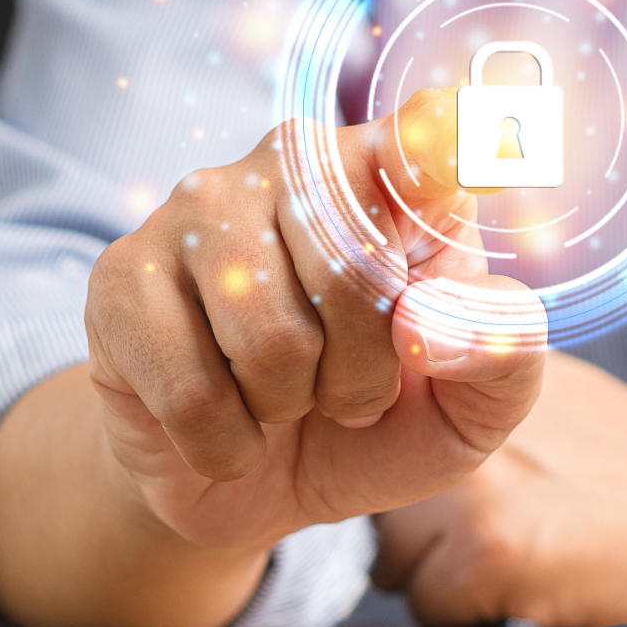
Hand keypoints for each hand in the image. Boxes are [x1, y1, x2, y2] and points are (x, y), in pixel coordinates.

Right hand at [84, 89, 546, 554]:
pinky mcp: (122, 276)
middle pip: (354, 274)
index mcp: (399, 178)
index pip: (423, 141)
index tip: (452, 145)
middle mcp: (296, 163)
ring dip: (291, 405)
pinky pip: (191, 390)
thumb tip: (426, 323)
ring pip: (269, 336)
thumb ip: (504, 353)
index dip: (435, 150)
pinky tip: (227, 424)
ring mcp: (199, 208)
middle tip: (353, 391)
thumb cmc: (388, 421)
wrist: (269, 486)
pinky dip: (227, 443)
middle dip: (366, 375)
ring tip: (287, 398)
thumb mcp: (477, 406)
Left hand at [372, 353, 626, 626]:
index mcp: (486, 370)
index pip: (392, 434)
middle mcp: (466, 410)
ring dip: (444, 575)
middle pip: (386, 502)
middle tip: (517, 534)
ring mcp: (475, 481)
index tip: (481, 500)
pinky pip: (431, 609)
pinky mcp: (491, 550)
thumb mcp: (569, 404)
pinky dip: (477, 616)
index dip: (422, 479)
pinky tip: (542, 589)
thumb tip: (417, 432)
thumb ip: (487, 406)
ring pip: (395, 559)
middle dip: (430, 532)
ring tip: (529, 562)